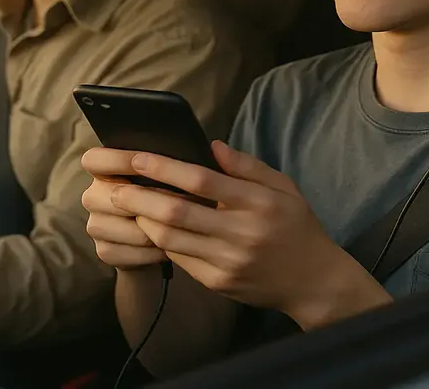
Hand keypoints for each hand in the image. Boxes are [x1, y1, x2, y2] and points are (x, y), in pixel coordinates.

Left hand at [98, 141, 389, 326]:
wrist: (313, 281)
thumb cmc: (297, 227)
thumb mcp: (283, 187)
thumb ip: (247, 166)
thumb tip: (211, 145)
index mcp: (258, 203)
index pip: (202, 181)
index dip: (165, 167)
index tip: (137, 157)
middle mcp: (241, 233)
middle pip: (177, 213)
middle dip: (140, 197)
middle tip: (116, 186)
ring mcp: (228, 262)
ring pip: (171, 239)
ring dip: (142, 220)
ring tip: (126, 206)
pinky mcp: (218, 283)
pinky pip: (179, 259)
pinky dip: (159, 241)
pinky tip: (149, 228)